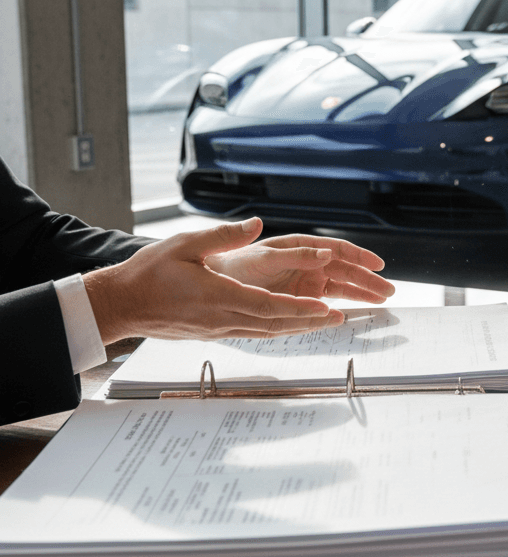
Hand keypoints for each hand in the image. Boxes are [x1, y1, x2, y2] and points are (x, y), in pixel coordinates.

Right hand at [84, 218, 351, 342]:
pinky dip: (276, 329)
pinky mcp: (213, 331)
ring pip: (266, 331)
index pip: (268, 305)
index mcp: (219, 295)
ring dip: (297, 327)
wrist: (120, 304)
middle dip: (309, 321)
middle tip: (339, 317)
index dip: (300, 308)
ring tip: (323, 322)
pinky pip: (252, 332)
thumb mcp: (185, 244)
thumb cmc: (148, 273)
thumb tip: (256, 224)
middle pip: (275, 323)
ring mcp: (218, 328)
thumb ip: (224, 235)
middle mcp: (223, 317)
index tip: (325, 307)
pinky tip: (288, 325)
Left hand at [205, 222, 394, 302]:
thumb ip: (296, 255)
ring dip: (361, 293)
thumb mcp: (265, 257)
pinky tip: (355, 312)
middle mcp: (306, 263)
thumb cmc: (234, 265)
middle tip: (388, 290)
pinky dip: (342, 306)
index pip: (337, 249)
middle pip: (345, 270)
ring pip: (341, 287)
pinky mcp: (299, 299)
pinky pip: (326, 301)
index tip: (378, 264)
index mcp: (300, 246)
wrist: (211, 284)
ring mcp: (304, 282)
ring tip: (381, 300)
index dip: (360, 256)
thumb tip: (326, 252)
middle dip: (368, 279)